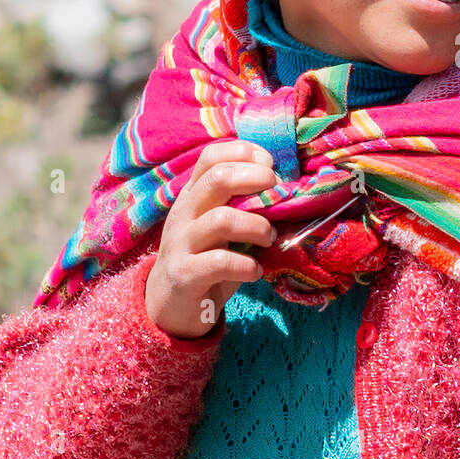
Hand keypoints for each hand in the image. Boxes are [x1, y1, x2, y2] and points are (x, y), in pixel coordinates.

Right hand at [145, 141, 277, 338]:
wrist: (169, 304)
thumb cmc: (208, 257)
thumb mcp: (224, 226)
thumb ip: (246, 205)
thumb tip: (290, 191)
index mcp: (194, 194)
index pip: (212, 156)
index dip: (246, 154)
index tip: (271, 169)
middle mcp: (184, 212)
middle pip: (218, 177)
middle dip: (257, 180)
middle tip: (277, 198)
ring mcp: (181, 242)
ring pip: (222, 219)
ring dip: (258, 227)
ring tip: (270, 238)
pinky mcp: (185, 274)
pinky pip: (221, 262)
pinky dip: (247, 266)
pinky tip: (255, 271)